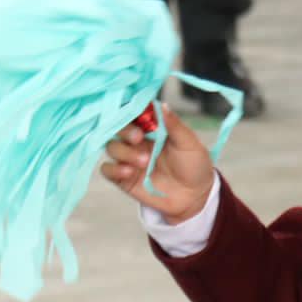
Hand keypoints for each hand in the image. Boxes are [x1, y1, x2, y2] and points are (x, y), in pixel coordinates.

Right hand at [101, 104, 216, 223]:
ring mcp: (129, 158)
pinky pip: (107, 170)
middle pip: (118, 127)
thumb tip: (162, 105)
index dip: (131, 110)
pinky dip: (114, 169)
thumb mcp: (189, 143)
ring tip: (144, 162)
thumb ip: (174, 125)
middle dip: (125, 131)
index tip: (137, 113)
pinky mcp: (123, 177)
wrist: (194, 197)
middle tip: (138, 138)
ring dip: (124, 152)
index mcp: (152, 128)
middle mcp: (137, 141)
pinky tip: (129, 172)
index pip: (134, 113)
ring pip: (112, 147)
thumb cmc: (194, 165)